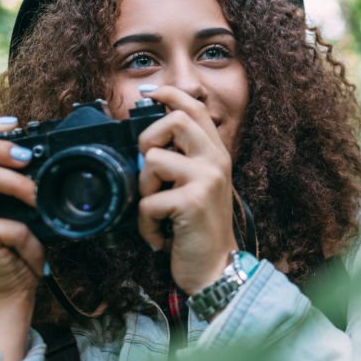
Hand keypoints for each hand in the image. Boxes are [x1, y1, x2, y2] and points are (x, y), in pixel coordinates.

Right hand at [0, 117, 43, 360]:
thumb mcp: (8, 209)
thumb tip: (35, 151)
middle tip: (26, 155)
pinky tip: (33, 248)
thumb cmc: (12, 249)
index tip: (14, 125)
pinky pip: (9, 221)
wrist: (7, 295)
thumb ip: (9, 182)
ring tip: (38, 198)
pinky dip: (30, 235)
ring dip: (20, 183)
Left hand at [135, 86, 237, 294]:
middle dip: (147, 140)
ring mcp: (206, 179)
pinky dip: (146, 225)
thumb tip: (148, 145)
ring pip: (152, 160)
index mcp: (216, 154)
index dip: (171, 95)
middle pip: (175, 120)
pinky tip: (161, 236)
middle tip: (148, 168)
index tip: (152, 92)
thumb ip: (184, 161)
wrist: (216, 268)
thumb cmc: (201, 229)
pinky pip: (147, 201)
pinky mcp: (192, 201)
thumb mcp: (200, 187)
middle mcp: (215, 161)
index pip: (196, 110)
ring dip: (144, 190)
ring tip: (157, 210)